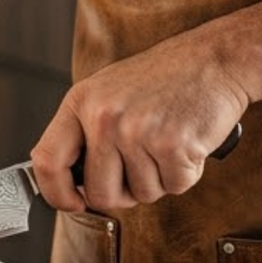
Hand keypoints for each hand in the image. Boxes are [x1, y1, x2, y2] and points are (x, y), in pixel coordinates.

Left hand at [30, 30, 251, 213]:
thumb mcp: (108, 92)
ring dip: (159, 178)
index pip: (47, 161)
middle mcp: (104, 117)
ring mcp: (138, 131)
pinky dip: (186, 173)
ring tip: (168, 139)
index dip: (57, 194)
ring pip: (142, 194)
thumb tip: (70, 184)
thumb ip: (86, 132)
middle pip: (99, 193)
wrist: (214, 59)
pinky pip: (175, 187)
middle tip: (142, 166)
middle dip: (123, 193)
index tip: (73, 202)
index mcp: (81, 102)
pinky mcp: (173, 145)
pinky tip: (188, 141)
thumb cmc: (163, 78)